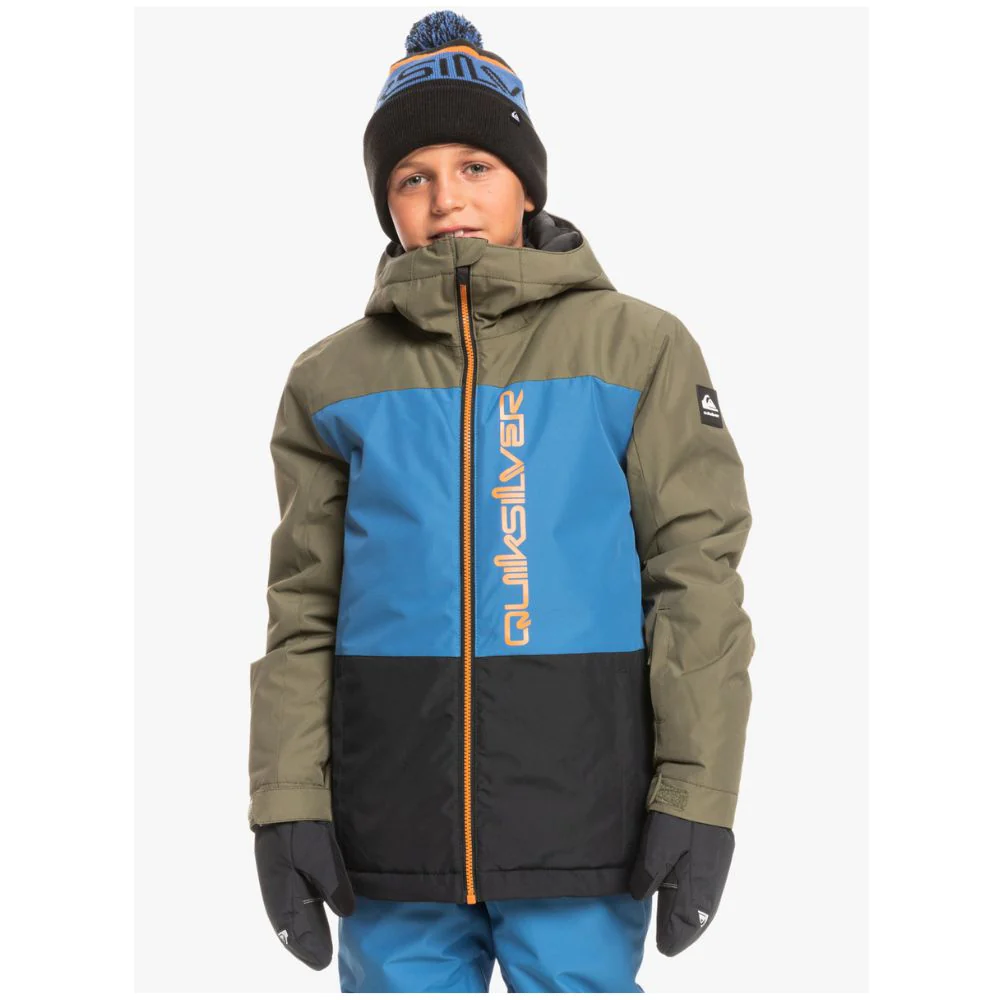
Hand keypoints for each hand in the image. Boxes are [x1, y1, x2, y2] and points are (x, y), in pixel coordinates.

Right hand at [253, 819, 355, 969]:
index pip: (295, 930)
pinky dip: (302, 913)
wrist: (286, 803)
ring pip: (292, 913)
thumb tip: (346, 913)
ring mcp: (279, 879)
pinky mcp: (285, 868)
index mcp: (282, 895)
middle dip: (306, 943)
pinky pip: (292, 900)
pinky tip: (311, 914)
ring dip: (304, 930)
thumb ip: (335, 889)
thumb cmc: (303, 834)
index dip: (309, 946)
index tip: (323, 961)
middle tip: (322, 960)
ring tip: (317, 945)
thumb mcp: (323, 860)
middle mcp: (278, 891)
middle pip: (292, 926)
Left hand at [628, 809, 734, 956]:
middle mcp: (711, 878)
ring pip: (704, 900)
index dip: (675, 936)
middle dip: (684, 930)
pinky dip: (696, 897)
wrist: (700, 784)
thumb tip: (641, 895)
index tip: (664, 949)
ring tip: (677, 925)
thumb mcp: (656, 848)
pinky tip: (686, 896)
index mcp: (698, 883)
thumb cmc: (676, 819)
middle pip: (699, 914)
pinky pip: (706, 885)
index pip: (688, 921)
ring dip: (691, 914)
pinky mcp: (716, 849)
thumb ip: (648, 876)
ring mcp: (715, 863)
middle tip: (669, 942)